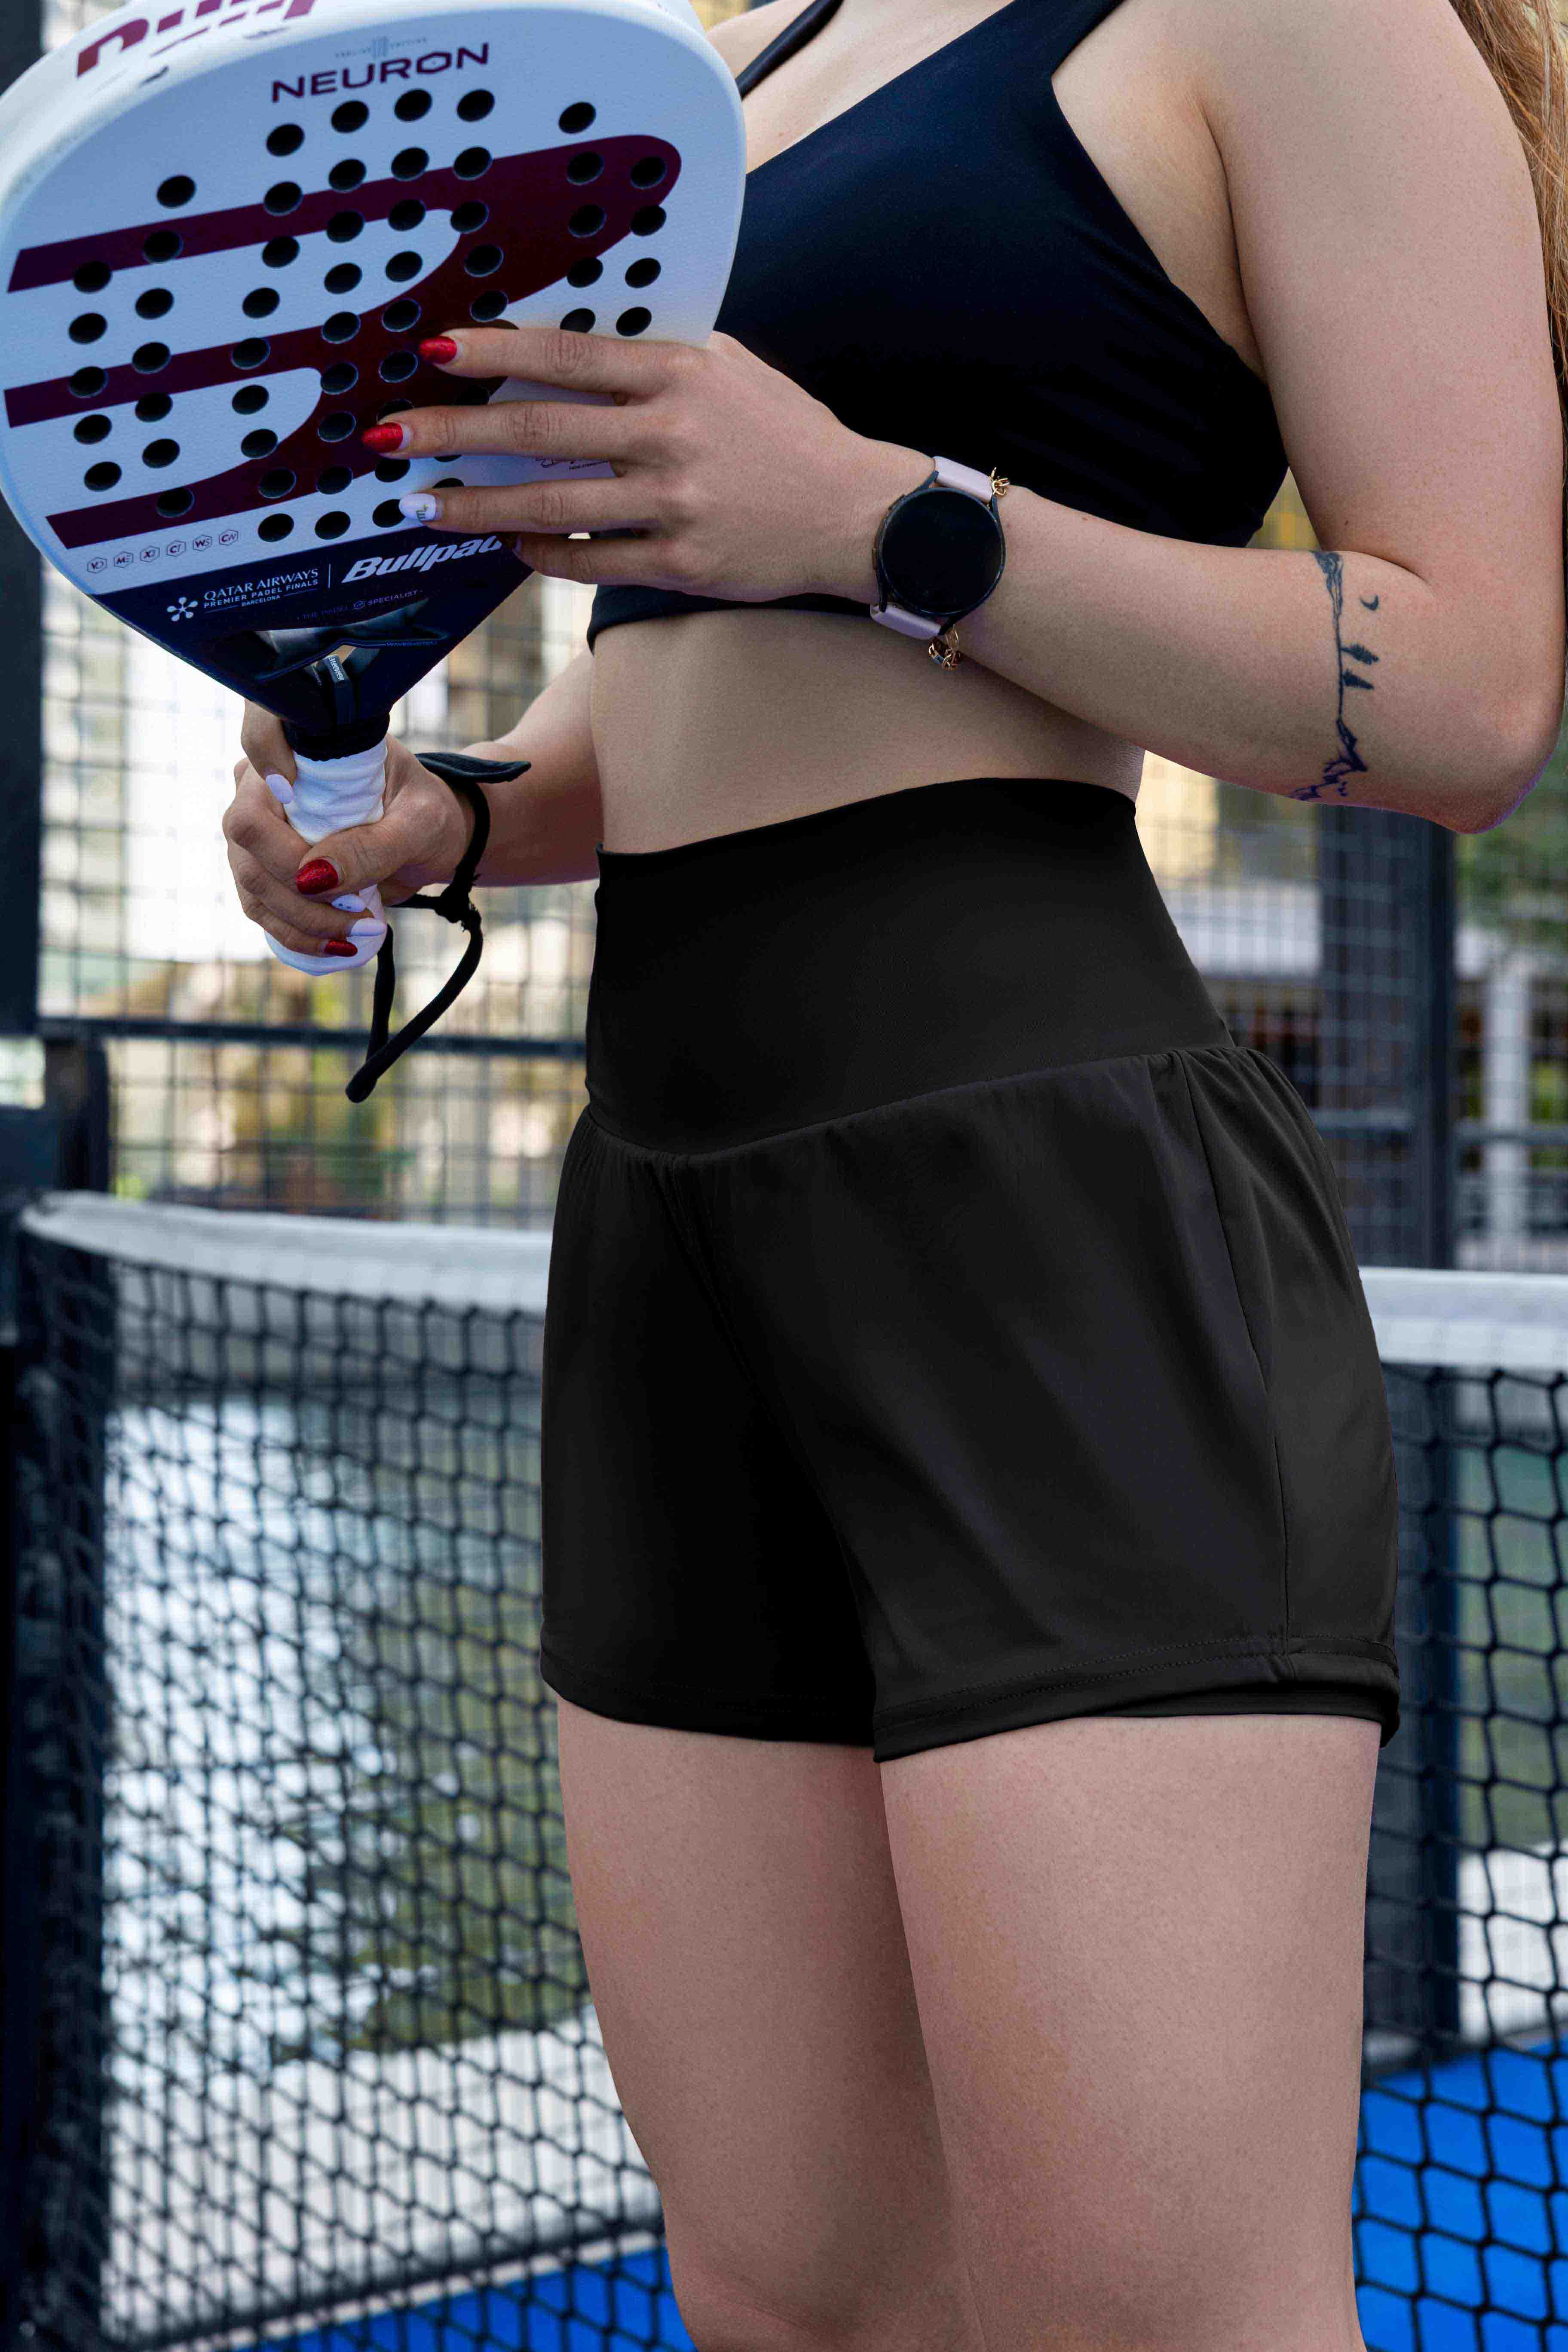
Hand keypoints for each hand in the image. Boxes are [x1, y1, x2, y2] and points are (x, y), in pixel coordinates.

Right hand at [224, 704, 471, 958]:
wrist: (430, 841)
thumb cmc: (426, 814)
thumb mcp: (419, 824)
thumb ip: (373, 846)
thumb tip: (313, 877)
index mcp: (304, 744)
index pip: (259, 734)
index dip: (270, 764)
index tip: (306, 801)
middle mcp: (266, 781)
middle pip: (247, 832)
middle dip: (302, 885)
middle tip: (361, 911)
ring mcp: (257, 829)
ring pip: (252, 880)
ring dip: (306, 920)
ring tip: (364, 931)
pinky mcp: (263, 872)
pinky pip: (261, 909)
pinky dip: (300, 935)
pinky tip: (342, 946)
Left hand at [369, 325, 925, 604]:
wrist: (857, 512)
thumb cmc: (788, 437)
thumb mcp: (729, 370)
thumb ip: (658, 360)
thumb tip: (575, 352)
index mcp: (678, 374)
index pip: (566, 356)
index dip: (493, 353)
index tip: (434, 352)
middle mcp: (669, 436)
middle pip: (538, 432)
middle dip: (453, 432)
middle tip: (390, 435)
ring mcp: (673, 504)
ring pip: (550, 506)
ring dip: (476, 506)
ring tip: (422, 505)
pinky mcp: (679, 564)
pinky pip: (590, 561)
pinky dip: (541, 554)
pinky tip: (507, 545)